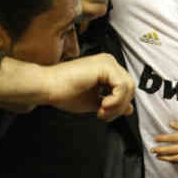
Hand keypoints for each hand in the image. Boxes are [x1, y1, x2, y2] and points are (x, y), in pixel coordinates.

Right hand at [0, 54, 134, 121]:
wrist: (47, 86)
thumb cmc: (64, 92)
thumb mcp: (94, 101)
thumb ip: (112, 103)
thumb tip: (129, 109)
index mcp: (106, 69)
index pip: (125, 88)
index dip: (119, 105)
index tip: (104, 114)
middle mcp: (109, 62)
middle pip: (130, 87)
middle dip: (119, 107)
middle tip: (103, 115)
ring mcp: (108, 62)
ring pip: (128, 87)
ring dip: (117, 105)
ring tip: (101, 110)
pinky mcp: (105, 65)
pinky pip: (122, 86)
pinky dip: (115, 100)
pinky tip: (102, 105)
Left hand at [152, 121, 177, 163]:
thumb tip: (171, 124)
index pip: (173, 138)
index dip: (163, 138)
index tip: (155, 139)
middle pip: (173, 149)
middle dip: (161, 150)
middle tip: (152, 150)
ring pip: (177, 158)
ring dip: (166, 158)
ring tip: (158, 156)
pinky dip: (175, 161)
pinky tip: (169, 160)